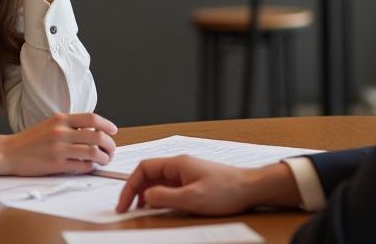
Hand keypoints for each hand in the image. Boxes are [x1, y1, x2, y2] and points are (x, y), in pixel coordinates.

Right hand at [0, 112, 117, 175]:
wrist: (8, 153)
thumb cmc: (30, 140)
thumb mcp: (50, 124)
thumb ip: (70, 126)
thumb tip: (93, 131)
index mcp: (61, 119)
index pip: (92, 118)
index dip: (107, 124)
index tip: (113, 131)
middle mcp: (61, 132)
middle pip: (97, 136)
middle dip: (110, 144)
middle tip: (111, 150)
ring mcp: (59, 148)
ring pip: (93, 152)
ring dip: (104, 158)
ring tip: (104, 160)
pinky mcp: (56, 164)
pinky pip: (82, 166)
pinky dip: (91, 167)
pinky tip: (89, 167)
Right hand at [115, 157, 300, 215]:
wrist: (250, 189)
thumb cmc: (226, 190)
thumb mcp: (192, 197)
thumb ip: (166, 197)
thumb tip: (145, 197)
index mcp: (177, 164)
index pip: (144, 169)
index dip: (130, 185)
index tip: (124, 203)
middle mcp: (180, 167)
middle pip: (149, 175)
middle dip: (135, 191)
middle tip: (127, 209)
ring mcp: (186, 175)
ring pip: (158, 182)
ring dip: (147, 195)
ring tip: (140, 211)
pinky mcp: (193, 183)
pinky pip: (169, 189)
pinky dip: (160, 198)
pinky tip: (160, 209)